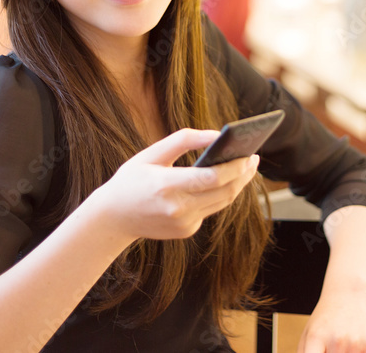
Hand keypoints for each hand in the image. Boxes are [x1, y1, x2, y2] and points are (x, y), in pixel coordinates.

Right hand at [87, 129, 259, 241]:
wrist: (111, 220)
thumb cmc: (130, 180)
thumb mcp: (151, 154)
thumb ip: (184, 140)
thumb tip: (217, 135)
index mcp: (166, 186)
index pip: (211, 178)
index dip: (235, 167)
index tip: (250, 153)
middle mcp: (178, 209)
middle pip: (224, 192)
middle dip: (243, 174)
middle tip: (254, 157)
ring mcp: (184, 223)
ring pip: (222, 203)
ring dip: (237, 184)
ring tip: (246, 166)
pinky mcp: (187, 231)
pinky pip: (210, 210)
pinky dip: (219, 194)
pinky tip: (224, 180)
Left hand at [298, 288, 365, 352]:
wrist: (348, 294)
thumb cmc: (326, 316)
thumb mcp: (308, 332)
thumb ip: (304, 352)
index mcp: (316, 337)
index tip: (321, 352)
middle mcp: (335, 341)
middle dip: (330, 352)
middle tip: (330, 346)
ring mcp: (354, 344)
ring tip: (342, 343)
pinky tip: (353, 344)